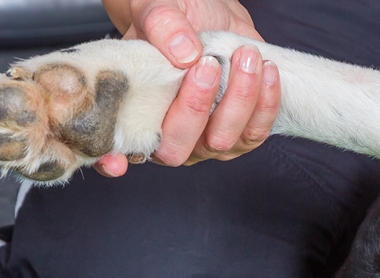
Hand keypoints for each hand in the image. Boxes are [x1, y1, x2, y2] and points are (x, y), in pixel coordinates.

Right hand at [95, 0, 280, 176]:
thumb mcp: (157, 9)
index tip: (116, 160)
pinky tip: (266, 71)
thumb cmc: (172, 20)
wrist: (208, 15)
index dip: (113, 161)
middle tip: (207, 64)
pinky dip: (265, 102)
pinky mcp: (240, 134)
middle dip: (196, 108)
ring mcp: (206, 141)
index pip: (118, 150)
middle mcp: (169, 137)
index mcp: (135, 114)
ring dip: (239, 99)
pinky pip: (256, 132)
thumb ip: (162, 25)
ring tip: (245, 56)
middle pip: (179, 149)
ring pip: (224, 141)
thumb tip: (183, 52)